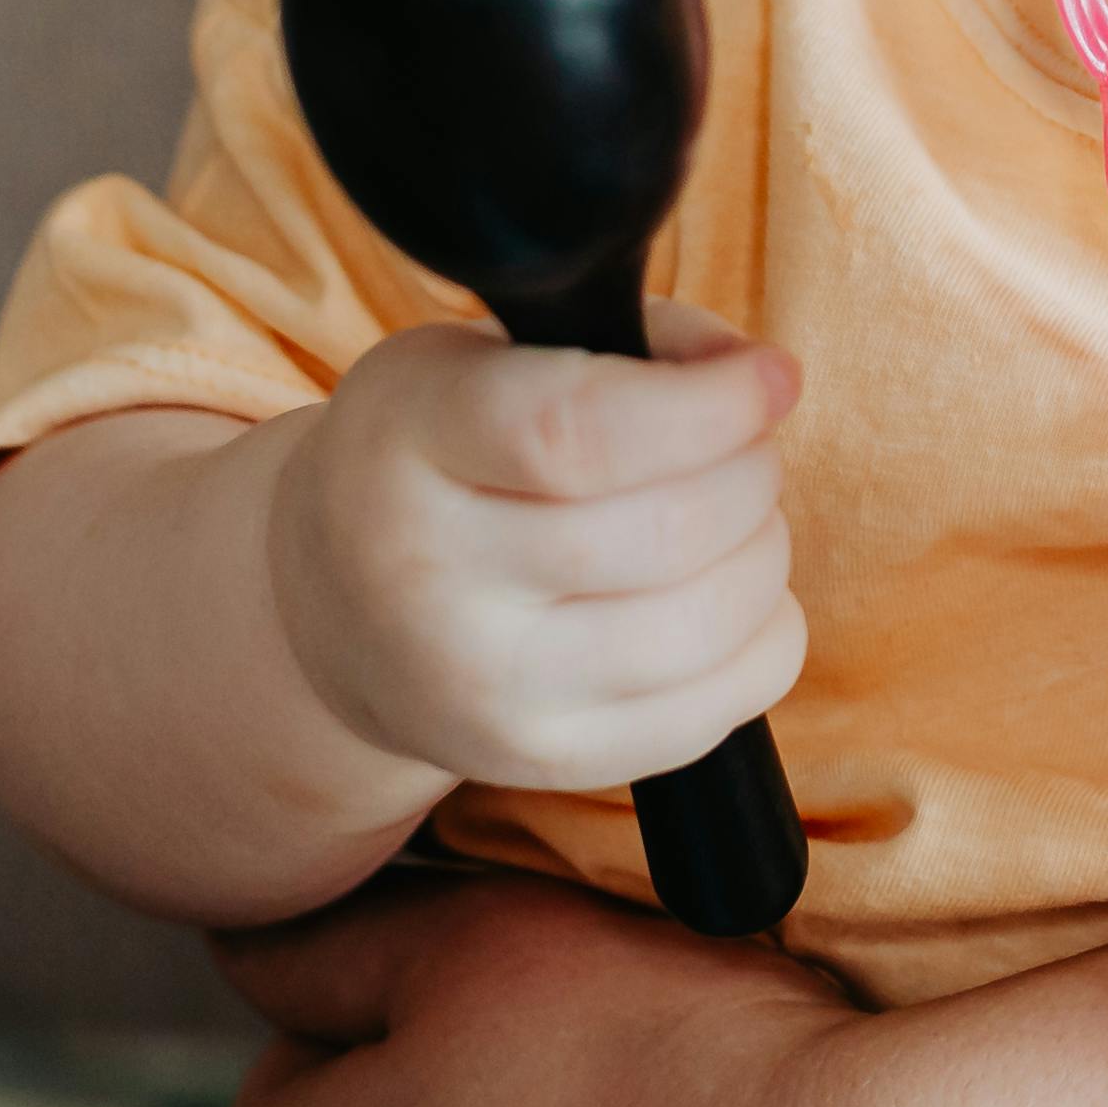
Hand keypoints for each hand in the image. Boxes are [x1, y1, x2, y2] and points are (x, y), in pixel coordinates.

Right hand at [263, 296, 806, 801]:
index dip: (709, 403)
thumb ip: (624, 342)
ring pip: (705, 623)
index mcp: (409, 444)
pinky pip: (719, 707)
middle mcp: (431, 579)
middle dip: (750, 470)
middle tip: (744, 443)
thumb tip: (756, 376)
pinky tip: (724, 594)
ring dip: (762, 550)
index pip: (577, 431)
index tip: (768, 375)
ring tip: (733, 517)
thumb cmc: (440, 457)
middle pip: (666, 530)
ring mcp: (487, 691)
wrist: (339, 610)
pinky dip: (764, 638)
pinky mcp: (544, 763)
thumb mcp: (483, 359)